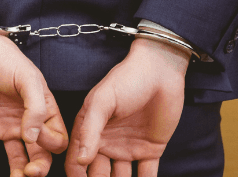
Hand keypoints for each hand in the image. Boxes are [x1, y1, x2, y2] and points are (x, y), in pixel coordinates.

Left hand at [0, 14, 68, 176]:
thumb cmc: (4, 59)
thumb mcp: (28, 79)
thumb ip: (35, 108)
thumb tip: (33, 138)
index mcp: (44, 110)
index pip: (56, 139)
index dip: (51, 144)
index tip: (38, 137)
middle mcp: (26, 123)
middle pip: (40, 155)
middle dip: (38, 168)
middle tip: (31, 173)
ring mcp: (5, 128)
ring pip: (17, 161)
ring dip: (18, 175)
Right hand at [65, 39, 189, 176]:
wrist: (161, 71)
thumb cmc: (126, 80)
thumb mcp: (102, 101)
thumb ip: (89, 130)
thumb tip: (80, 160)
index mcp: (89, 130)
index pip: (77, 160)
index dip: (76, 176)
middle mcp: (106, 142)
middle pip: (98, 173)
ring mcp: (127, 148)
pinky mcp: (150, 150)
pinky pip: (146, 175)